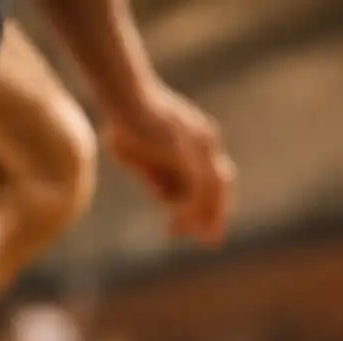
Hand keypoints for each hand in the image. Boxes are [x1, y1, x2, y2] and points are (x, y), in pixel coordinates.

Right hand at [104, 85, 235, 244]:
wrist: (123, 96)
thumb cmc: (125, 121)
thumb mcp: (140, 157)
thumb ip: (157, 175)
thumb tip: (167, 198)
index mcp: (196, 144)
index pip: (209, 181)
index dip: (201, 208)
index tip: (182, 228)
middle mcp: (206, 142)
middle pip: (219, 186)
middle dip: (214, 215)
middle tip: (209, 241)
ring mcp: (201, 143)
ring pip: (213, 189)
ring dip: (203, 215)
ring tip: (188, 235)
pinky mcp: (191, 146)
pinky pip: (201, 183)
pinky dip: (195, 206)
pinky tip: (179, 221)